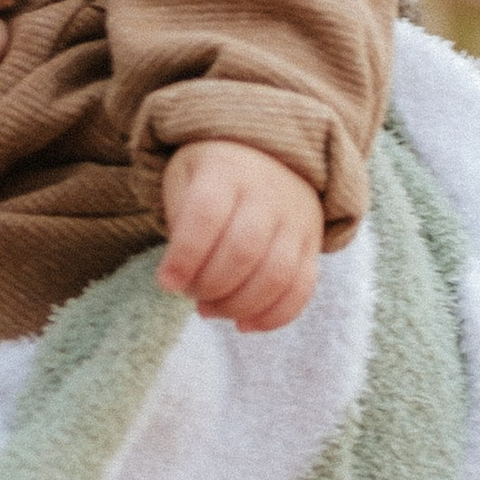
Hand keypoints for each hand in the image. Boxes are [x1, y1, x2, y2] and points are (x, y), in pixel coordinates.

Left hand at [158, 141, 324, 330]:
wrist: (269, 154)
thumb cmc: (212, 176)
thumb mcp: (184, 179)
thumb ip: (180, 224)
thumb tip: (183, 281)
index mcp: (226, 170)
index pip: (206, 215)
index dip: (185, 256)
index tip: (167, 284)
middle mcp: (267, 193)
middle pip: (243, 251)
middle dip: (210, 286)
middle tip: (190, 294)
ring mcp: (296, 220)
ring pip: (276, 275)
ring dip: (238, 305)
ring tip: (210, 310)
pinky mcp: (313, 245)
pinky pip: (302, 289)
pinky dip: (273, 316)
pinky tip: (244, 324)